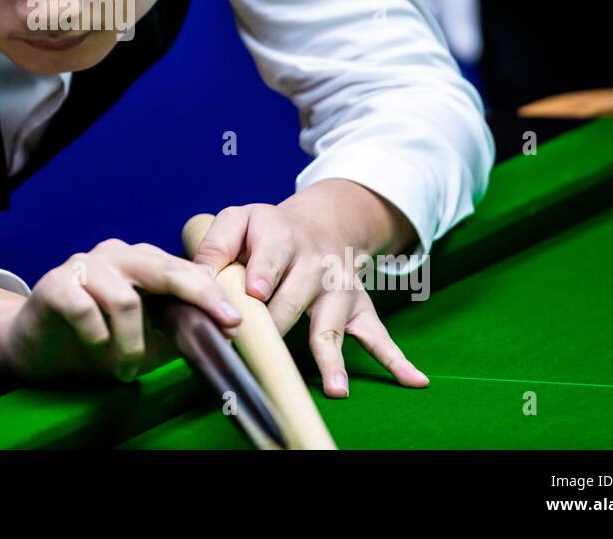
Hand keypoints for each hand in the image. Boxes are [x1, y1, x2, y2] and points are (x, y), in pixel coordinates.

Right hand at [0, 239, 242, 381]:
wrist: (34, 345)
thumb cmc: (93, 340)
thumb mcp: (144, 339)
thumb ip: (177, 330)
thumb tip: (222, 333)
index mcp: (140, 263)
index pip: (183, 270)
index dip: (210, 294)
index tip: (233, 322)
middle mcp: (115, 256)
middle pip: (162, 269)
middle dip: (195, 297)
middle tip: (216, 327)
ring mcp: (84, 266)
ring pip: (124, 299)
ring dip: (130, 344)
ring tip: (126, 368)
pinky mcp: (55, 284)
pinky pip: (84, 308)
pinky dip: (96, 335)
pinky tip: (95, 345)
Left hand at [192, 180, 429, 397]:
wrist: (320, 223)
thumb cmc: (267, 231)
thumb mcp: (237, 221)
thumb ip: (213, 247)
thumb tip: (198, 283)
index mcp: (282, 237)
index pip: (273, 257)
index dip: (265, 274)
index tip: (257, 292)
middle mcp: (316, 264)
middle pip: (296, 299)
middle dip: (280, 323)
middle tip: (263, 347)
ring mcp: (339, 290)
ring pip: (333, 324)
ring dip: (334, 357)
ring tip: (336, 389)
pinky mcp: (358, 308)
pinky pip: (379, 336)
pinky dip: (397, 360)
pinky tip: (414, 380)